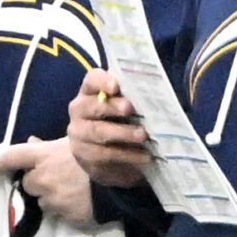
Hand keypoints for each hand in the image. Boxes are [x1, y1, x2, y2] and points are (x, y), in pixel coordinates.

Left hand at [0, 136, 94, 224]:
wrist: (123, 177)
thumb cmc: (99, 151)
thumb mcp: (76, 140)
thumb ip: (50, 145)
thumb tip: (31, 141)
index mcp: (42, 155)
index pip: (8, 158)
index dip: (0, 162)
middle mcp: (41, 177)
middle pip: (27, 182)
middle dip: (37, 182)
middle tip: (57, 177)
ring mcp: (50, 197)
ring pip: (41, 200)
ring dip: (50, 196)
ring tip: (71, 189)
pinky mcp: (62, 214)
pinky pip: (56, 212)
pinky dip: (63, 208)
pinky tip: (79, 200)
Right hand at [68, 68, 152, 186]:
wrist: (99, 154)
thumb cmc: (117, 121)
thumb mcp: (124, 106)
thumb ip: (132, 97)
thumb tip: (156, 94)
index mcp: (90, 91)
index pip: (92, 80)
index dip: (102, 82)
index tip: (116, 86)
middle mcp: (80, 110)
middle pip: (91, 106)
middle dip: (111, 107)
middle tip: (129, 108)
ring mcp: (79, 133)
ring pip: (98, 131)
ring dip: (122, 133)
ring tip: (143, 135)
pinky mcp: (84, 154)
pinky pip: (105, 154)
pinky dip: (127, 154)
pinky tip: (144, 156)